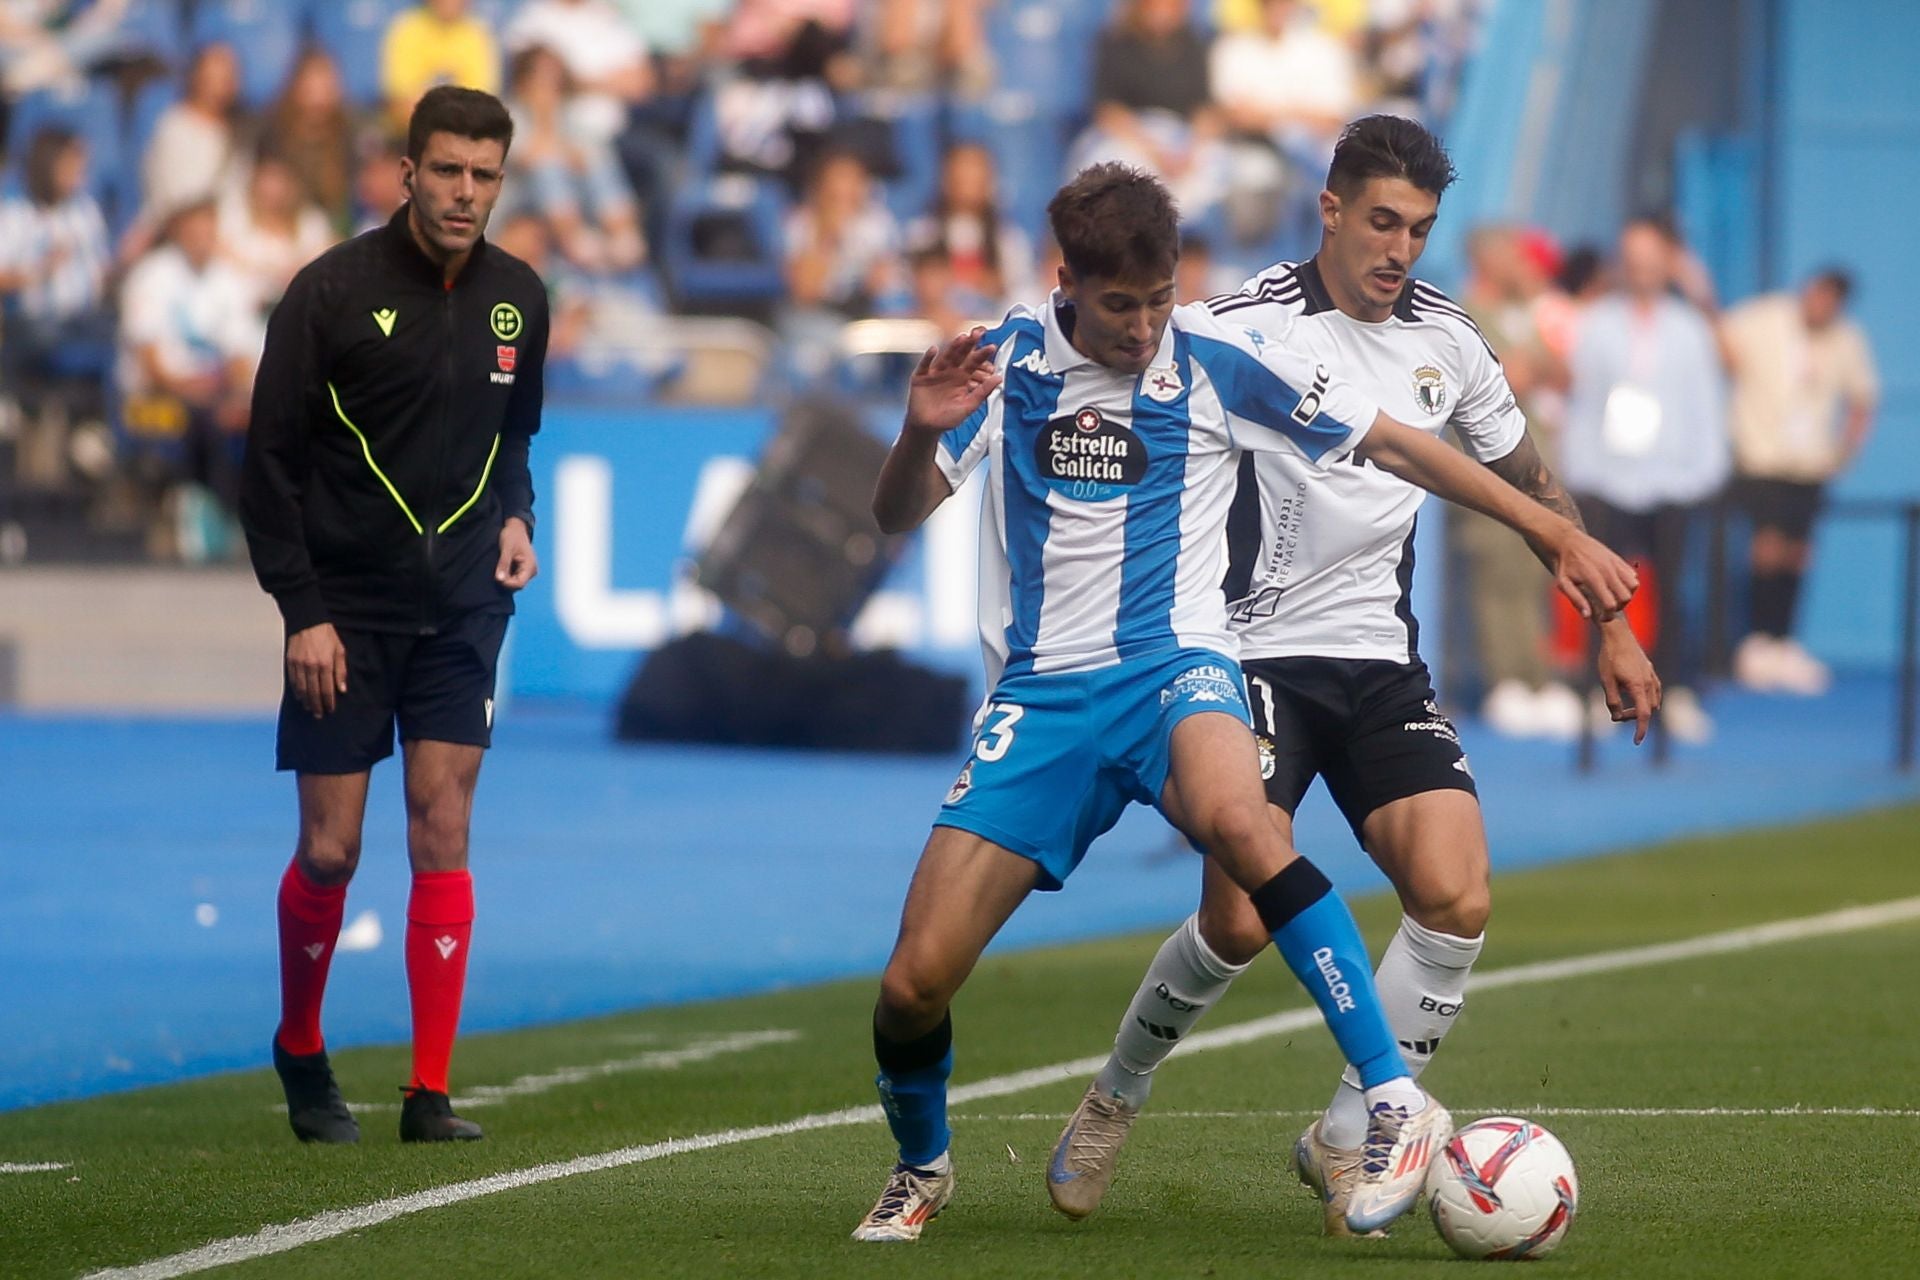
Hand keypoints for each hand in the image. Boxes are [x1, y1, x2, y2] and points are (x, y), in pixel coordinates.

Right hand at [286, 623, 347, 717]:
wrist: (307, 621)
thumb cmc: (327, 635)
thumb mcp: (340, 651)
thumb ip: (341, 671)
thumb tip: (342, 689)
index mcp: (325, 664)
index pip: (327, 689)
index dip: (329, 701)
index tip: (331, 709)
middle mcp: (311, 666)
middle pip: (313, 692)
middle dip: (317, 705)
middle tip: (319, 715)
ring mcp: (299, 665)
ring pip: (302, 689)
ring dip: (306, 701)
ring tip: (310, 709)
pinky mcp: (290, 662)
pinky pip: (293, 681)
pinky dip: (297, 691)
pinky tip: (300, 697)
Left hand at [496, 516, 536, 589]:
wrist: (516, 528)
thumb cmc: (512, 536)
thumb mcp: (506, 549)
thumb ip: (503, 564)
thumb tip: (499, 579)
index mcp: (530, 565)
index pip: (520, 583)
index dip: (507, 583)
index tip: (497, 577)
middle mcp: (532, 570)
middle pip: (517, 584)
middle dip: (506, 580)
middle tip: (497, 570)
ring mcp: (528, 571)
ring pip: (515, 582)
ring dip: (506, 578)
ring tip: (501, 566)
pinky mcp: (523, 570)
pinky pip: (515, 578)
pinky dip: (507, 575)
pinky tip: (503, 567)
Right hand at [904, 327, 999, 434]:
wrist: (927, 427)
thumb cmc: (948, 418)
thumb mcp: (968, 406)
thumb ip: (982, 392)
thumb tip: (999, 378)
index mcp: (963, 378)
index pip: (974, 363)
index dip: (982, 355)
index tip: (992, 347)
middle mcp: (950, 372)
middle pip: (961, 355)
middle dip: (969, 345)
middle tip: (978, 334)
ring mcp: (935, 373)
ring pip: (945, 357)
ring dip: (952, 347)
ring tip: (961, 338)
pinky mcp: (920, 377)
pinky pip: (925, 365)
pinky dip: (928, 357)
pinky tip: (933, 349)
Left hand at [1540, 524, 1637, 620]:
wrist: (1568, 541)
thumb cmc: (1564, 565)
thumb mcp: (1563, 584)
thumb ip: (1576, 600)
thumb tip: (1588, 616)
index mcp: (1593, 579)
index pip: (1610, 604)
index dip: (1608, 615)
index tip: (1601, 617)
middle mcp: (1607, 570)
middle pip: (1626, 597)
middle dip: (1619, 606)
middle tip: (1607, 607)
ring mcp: (1615, 563)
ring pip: (1634, 585)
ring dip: (1626, 595)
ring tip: (1613, 596)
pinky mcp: (1618, 559)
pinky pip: (1632, 574)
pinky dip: (1628, 583)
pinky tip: (1615, 585)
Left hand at [1597, 618, 1661, 744]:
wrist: (1617, 634)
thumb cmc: (1609, 657)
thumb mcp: (1606, 681)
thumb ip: (1612, 701)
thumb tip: (1616, 718)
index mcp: (1638, 686)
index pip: (1643, 714)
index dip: (1640, 729)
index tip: (1636, 741)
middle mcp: (1649, 682)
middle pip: (1647, 709)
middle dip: (1633, 716)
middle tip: (1615, 714)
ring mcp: (1652, 676)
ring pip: (1653, 701)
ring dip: (1640, 708)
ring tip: (1622, 707)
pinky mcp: (1650, 671)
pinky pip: (1654, 691)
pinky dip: (1647, 699)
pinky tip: (1637, 698)